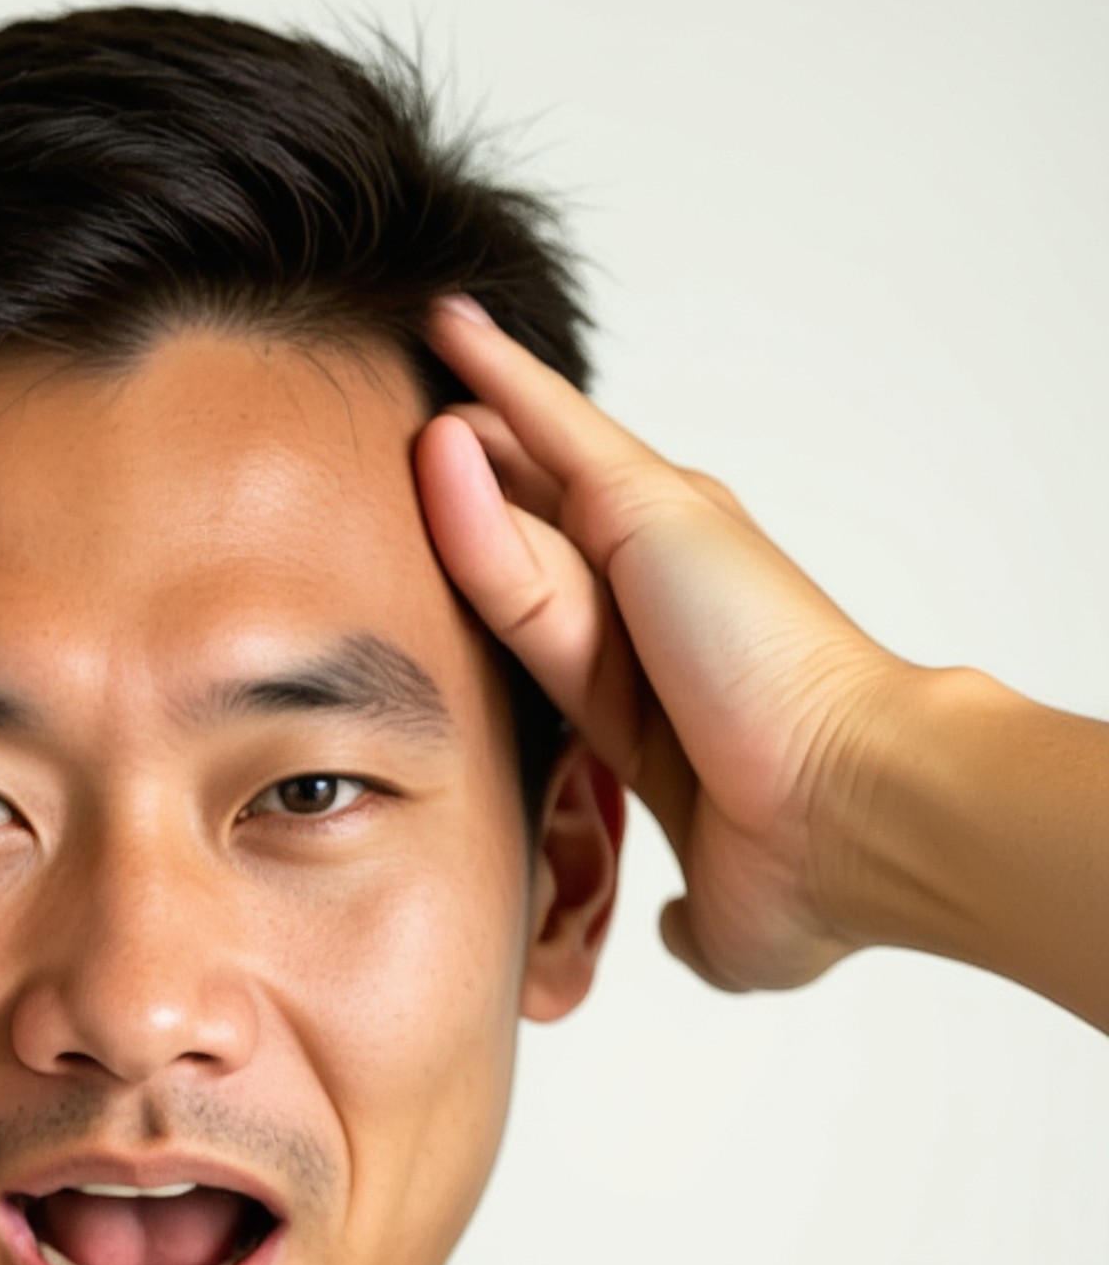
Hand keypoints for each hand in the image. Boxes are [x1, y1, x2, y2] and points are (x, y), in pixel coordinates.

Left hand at [415, 295, 913, 991]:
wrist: (857, 820)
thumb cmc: (812, 871)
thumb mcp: (715, 913)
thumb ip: (681, 917)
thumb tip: (666, 932)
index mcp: (650, 696)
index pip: (542, 627)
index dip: (492, 587)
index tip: (445, 557)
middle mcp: (656, 607)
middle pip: (530, 533)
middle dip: (476, 485)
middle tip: (406, 435)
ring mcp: (655, 550)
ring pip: (528, 477)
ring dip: (473, 426)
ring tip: (411, 361)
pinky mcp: (651, 509)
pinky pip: (550, 430)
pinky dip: (501, 378)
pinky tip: (449, 332)